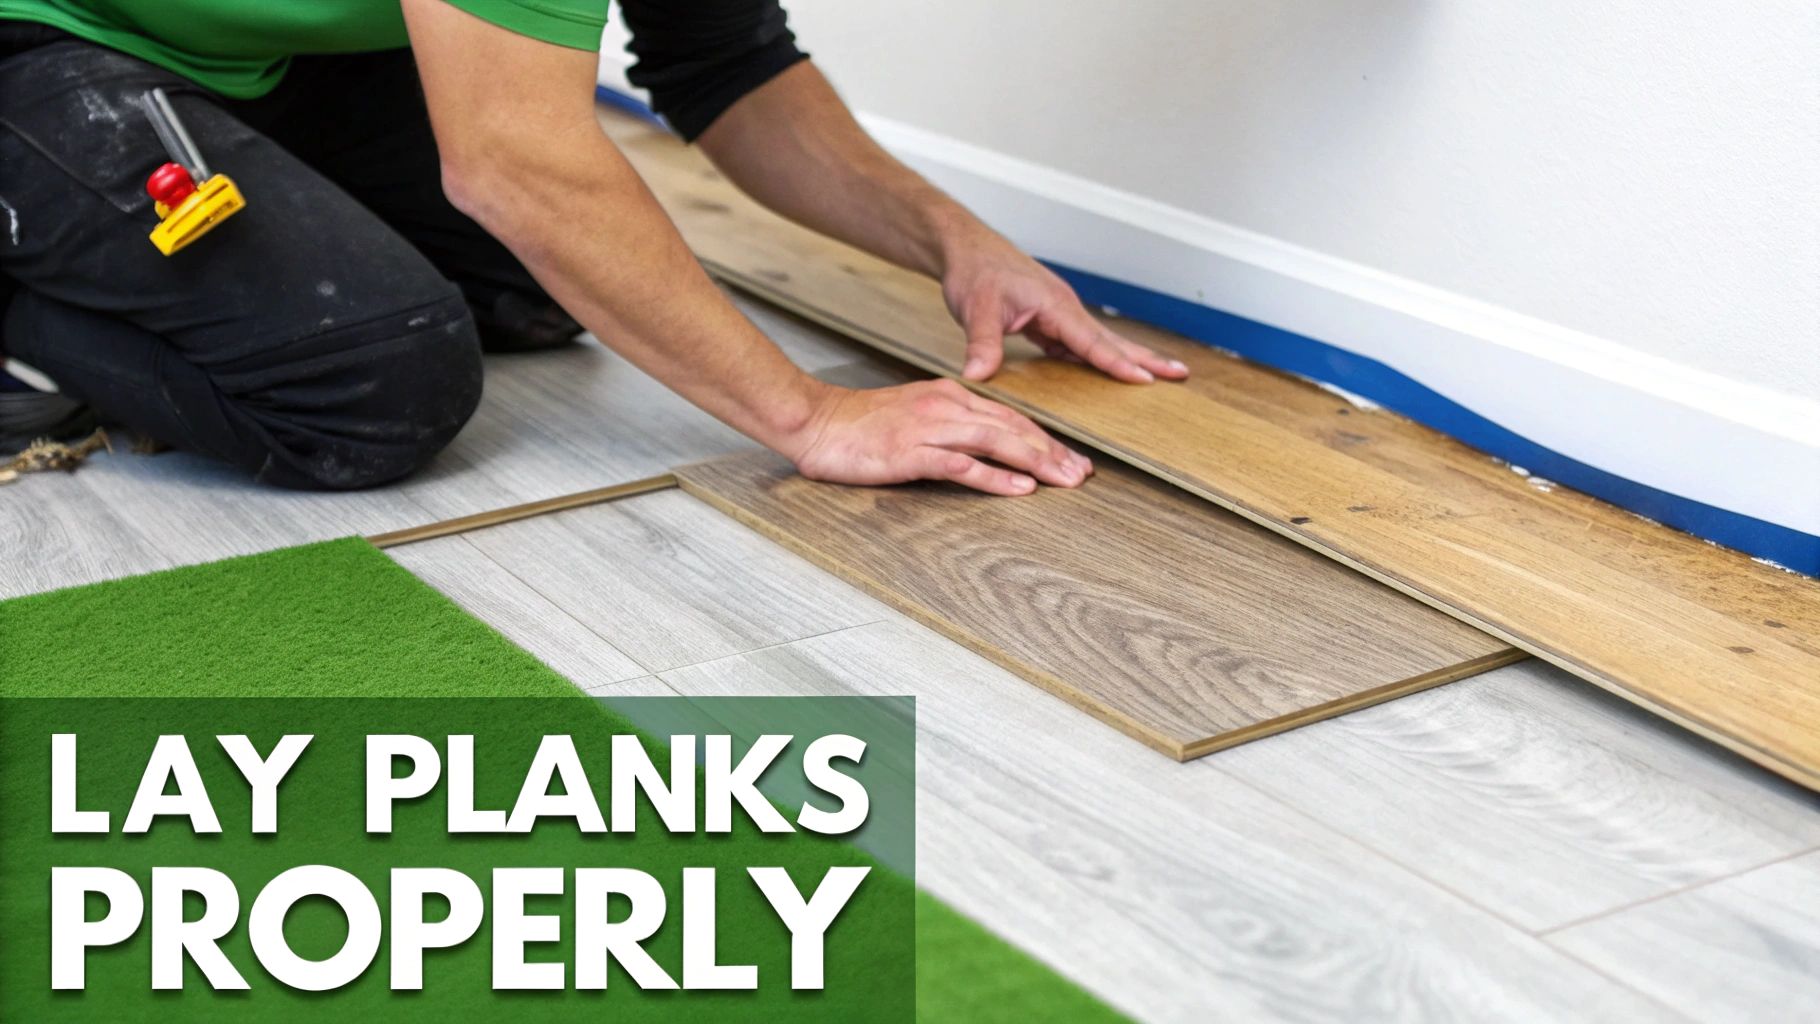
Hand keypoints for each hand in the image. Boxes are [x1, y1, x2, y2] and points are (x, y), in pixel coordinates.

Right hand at [784, 379, 1092, 495]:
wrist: (814, 420)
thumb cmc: (857, 426)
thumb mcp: (912, 417)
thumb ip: (947, 428)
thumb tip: (982, 449)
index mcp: (947, 396)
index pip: (1008, 417)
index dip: (1044, 438)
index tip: (1071, 458)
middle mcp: (945, 407)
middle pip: (1012, 427)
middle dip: (1053, 451)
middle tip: (1084, 473)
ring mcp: (929, 428)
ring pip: (996, 441)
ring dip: (1037, 462)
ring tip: (1066, 479)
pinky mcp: (911, 452)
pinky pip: (962, 465)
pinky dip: (995, 477)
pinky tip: (1021, 488)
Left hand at [940, 231, 1189, 383]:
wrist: (966, 249)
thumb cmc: (975, 271)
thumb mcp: (976, 309)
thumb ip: (981, 343)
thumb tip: (978, 375)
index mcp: (1055, 304)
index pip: (1092, 340)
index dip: (1118, 363)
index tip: (1146, 380)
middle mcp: (1065, 308)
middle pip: (1111, 339)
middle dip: (1146, 357)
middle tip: (1180, 374)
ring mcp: (1059, 315)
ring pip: (1099, 342)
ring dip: (1128, 358)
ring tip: (1158, 376)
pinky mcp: (1049, 321)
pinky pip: (1079, 345)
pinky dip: (1099, 358)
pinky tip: (1108, 373)